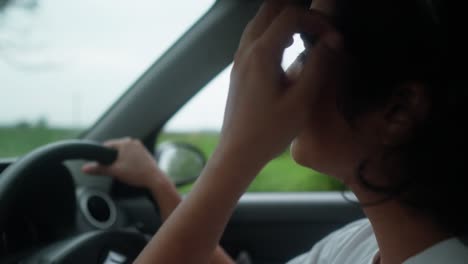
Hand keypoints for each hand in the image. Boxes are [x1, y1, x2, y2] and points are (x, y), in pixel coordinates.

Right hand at [82, 138, 165, 187]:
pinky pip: (131, 155)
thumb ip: (98, 169)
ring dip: (120, 160)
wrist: (155, 180)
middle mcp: (133, 142)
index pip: (106, 146)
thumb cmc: (137, 174)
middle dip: (112, 159)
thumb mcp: (114, 171)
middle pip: (115, 149)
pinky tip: (129, 170)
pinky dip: (128, 161)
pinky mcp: (144, 153)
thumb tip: (85, 168)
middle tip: (112, 169)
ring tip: (122, 170)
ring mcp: (140, 147)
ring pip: (124, 152)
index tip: (99, 163)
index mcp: (125, 142)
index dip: (101, 156)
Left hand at [219, 3, 343, 164]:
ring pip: (259, 21)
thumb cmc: (269, 132)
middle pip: (270, 9)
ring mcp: (239, 59)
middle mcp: (247, 50)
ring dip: (284, 21)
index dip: (317, 20)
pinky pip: (254, 38)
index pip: (291, 16)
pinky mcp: (238, 70)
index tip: (333, 39)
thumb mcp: (302, 101)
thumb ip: (318, 66)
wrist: (237, 152)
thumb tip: (333, 41)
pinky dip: (272, 33)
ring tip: (306, 36)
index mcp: (262, 54)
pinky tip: (287, 50)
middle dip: (298, 13)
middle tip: (319, 29)